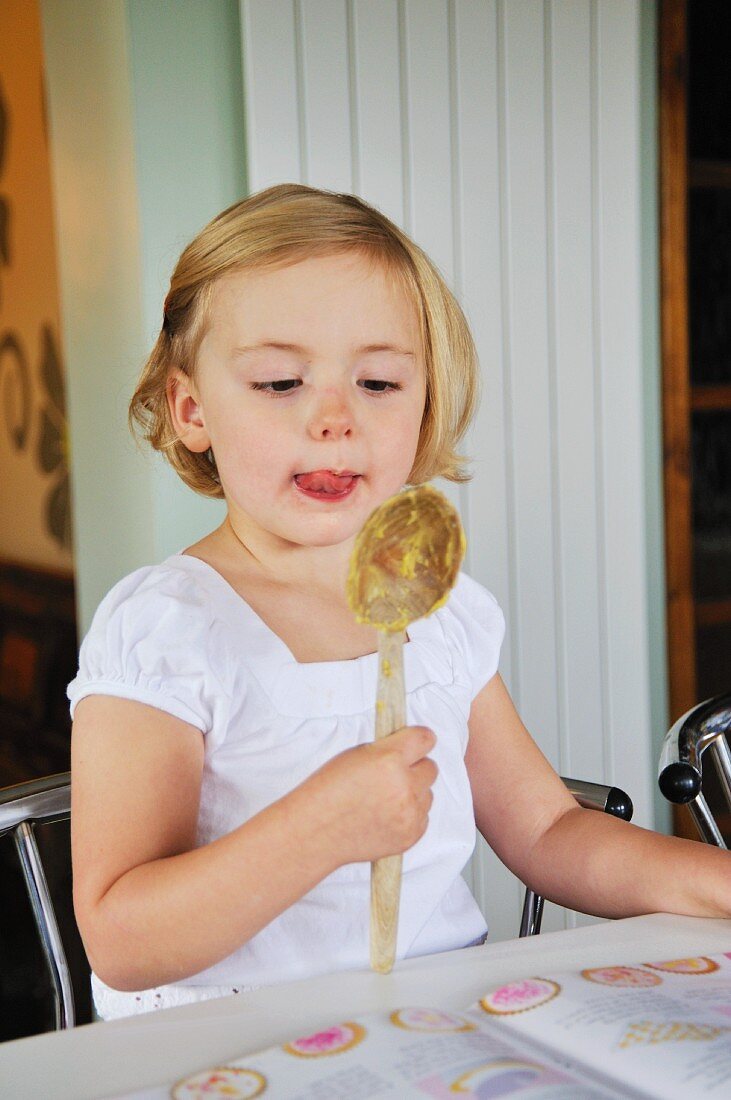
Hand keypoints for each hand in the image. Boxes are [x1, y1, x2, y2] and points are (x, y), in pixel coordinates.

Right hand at [302, 726, 437, 867]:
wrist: (315, 831)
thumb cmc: (328, 791)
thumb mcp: (355, 755)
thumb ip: (388, 749)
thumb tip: (410, 747)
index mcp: (389, 759)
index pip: (424, 739)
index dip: (421, 739)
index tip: (419, 743)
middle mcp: (403, 786)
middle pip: (430, 767)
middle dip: (415, 768)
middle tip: (394, 774)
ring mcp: (409, 813)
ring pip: (428, 793)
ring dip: (413, 793)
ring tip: (385, 799)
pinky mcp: (410, 835)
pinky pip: (423, 817)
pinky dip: (410, 814)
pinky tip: (387, 815)